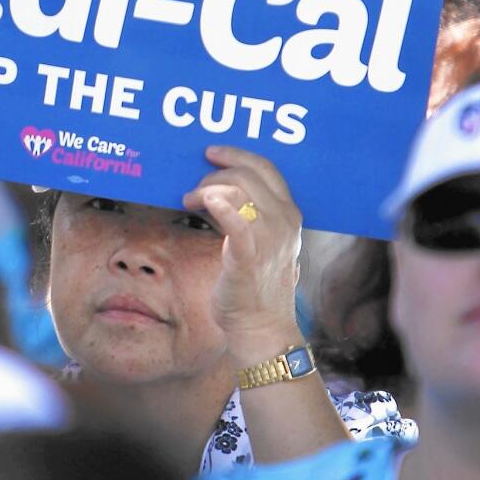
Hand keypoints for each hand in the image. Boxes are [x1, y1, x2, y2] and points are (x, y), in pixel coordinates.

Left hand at [181, 145, 302, 364]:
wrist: (261, 326)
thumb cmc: (255, 283)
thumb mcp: (261, 241)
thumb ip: (249, 214)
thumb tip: (216, 190)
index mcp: (289, 214)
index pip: (266, 168)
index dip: (237, 154)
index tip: (211, 153)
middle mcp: (283, 222)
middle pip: (246, 175)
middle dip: (213, 175)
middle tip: (192, 191)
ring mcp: (268, 240)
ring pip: (237, 191)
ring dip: (206, 189)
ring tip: (189, 202)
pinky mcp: (248, 258)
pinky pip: (237, 225)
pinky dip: (221, 207)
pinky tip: (205, 201)